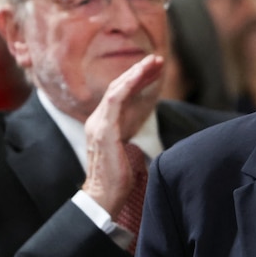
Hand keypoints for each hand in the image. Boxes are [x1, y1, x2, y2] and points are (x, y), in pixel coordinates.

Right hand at [82, 55, 163, 212]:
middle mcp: (98, 120)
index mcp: (103, 124)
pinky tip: (140, 75)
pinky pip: (114, 100)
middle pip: (118, 87)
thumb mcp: (127, 150)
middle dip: (139, 71)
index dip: (137, 79)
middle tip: (158, 59)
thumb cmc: (118, 178)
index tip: (155, 70)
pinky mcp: (103, 130)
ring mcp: (98, 124)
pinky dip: (128, 85)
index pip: (119, 94)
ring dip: (136, 73)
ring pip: (116, 89)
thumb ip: (130, 134)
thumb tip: (142, 128)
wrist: (104, 197)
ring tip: (154, 62)